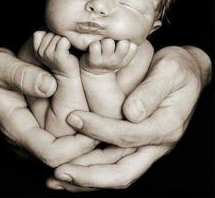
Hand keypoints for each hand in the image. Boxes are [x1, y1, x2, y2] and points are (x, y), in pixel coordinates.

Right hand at [0, 48, 96, 167]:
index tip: (96, 128)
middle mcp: (29, 139)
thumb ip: (21, 75)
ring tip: (107, 124)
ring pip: (68, 150)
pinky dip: (82, 132)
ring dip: (88, 140)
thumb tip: (49, 86)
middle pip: (66, 156)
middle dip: (88, 144)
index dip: (77, 146)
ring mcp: (36, 135)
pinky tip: (94, 117)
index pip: (52, 153)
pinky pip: (65, 139)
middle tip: (110, 128)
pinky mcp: (42, 128)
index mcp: (17, 129)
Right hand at [33, 31, 78, 76]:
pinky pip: (63, 40)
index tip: (58, 42)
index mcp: (37, 45)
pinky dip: (68, 43)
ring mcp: (47, 53)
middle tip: (63, 47)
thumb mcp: (54, 41)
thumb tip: (55, 16)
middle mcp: (39, 50)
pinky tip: (68, 50)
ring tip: (66, 49)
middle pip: (52, 30)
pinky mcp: (57, 56)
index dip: (54, 32)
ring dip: (65, 40)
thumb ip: (51, 31)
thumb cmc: (64, 55)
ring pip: (58, 35)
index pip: (44, 28)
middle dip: (60, 35)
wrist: (69, 74)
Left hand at [46, 46, 210, 190]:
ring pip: (116, 172)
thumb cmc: (179, 68)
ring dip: (87, 178)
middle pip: (122, 171)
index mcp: (166, 126)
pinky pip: (116, 162)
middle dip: (89, 175)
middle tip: (59, 172)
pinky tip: (74, 167)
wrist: (189, 73)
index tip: (73, 118)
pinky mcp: (139, 142)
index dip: (99, 129)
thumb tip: (131, 114)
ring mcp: (148, 146)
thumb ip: (152, 91)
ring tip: (58, 178)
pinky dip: (94, 168)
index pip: (128, 136)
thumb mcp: (170, 71)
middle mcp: (157, 143)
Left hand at [80, 38, 137, 73]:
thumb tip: (131, 26)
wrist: (94, 71)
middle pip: (123, 43)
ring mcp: (105, 62)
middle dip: (117, 38)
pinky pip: (95, 45)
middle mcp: (116, 62)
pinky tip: (93, 45)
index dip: (127, 40)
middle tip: (111, 40)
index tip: (120, 41)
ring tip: (101, 42)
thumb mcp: (120, 54)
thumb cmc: (109, 56)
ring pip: (108, 42)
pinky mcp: (93, 61)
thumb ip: (125, 43)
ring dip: (104, 39)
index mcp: (125, 61)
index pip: (133, 46)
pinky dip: (94, 43)